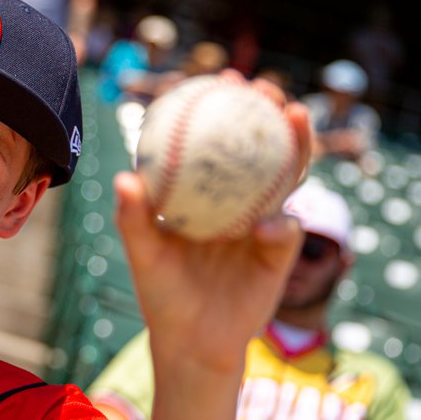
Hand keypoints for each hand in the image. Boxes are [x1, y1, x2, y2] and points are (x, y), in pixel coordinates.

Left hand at [115, 72, 311, 374]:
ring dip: (296, 143)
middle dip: (270, 110)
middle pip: (261, 145)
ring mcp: (264, 221)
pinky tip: (270, 220)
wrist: (193, 343)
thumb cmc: (161, 296)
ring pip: (287, 174)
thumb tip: (124, 179)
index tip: (222, 77)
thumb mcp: (144, 257)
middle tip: (264, 88)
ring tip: (293, 116)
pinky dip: (281, 221)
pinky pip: (287, 228)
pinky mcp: (281, 251)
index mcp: (205, 193)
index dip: (225, 106)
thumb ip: (134, 220)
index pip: (218, 139)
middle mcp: (239, 200)